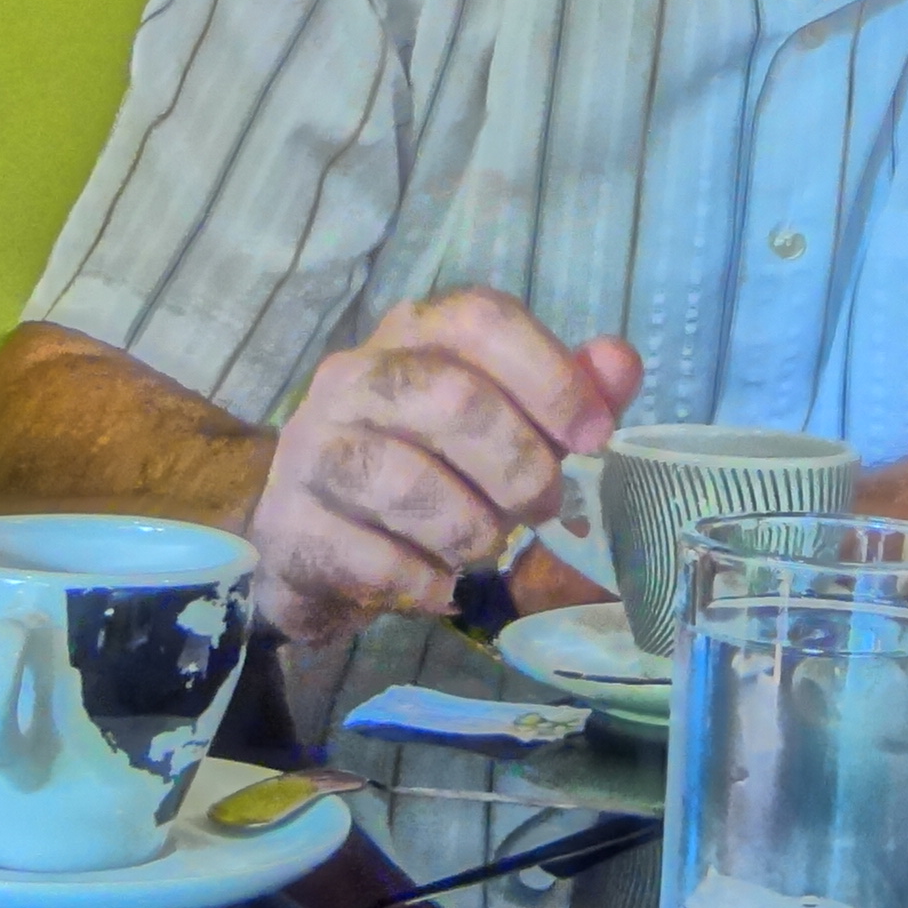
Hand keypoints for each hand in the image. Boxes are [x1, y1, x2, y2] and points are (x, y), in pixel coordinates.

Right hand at [252, 292, 640, 640]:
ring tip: (485, 546)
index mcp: (413, 336)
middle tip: (544, 508)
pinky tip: (441, 588)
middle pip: (452, 398)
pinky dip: (422, 581)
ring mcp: (311, 449)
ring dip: (470, 528)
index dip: (552, 377)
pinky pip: (368, 557)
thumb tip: (619, 362)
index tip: (596, 437)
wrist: (313, 547)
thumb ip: (565, 392)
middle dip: (519, 465)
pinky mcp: (288, 527)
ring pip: (406, 481)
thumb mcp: (503, 424)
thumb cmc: (424, 470)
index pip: (482, 319)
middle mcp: (353, 377)